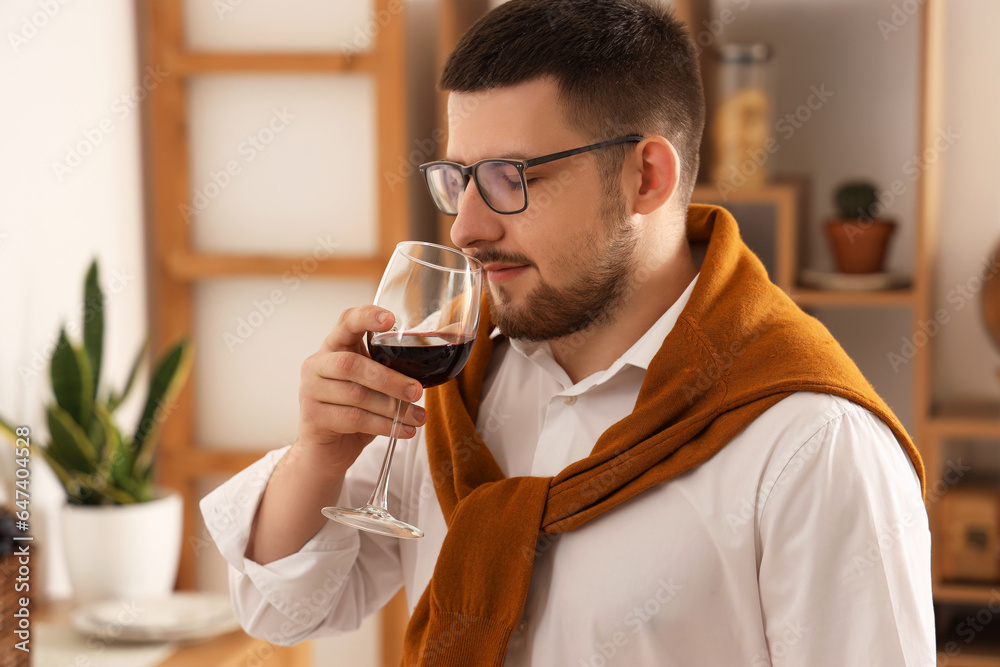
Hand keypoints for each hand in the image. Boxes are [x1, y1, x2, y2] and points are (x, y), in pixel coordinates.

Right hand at [295, 305, 426, 476]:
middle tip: (417, 392)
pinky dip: (384, 426)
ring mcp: (310, 391)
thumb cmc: (354, 410)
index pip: (347, 322)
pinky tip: (404, 431)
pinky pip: (354, 419)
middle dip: (390, 379)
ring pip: (356, 395)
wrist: (327, 450)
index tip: (390, 320)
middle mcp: (317, 364)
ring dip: (393, 408)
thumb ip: (388, 371)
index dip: (367, 317)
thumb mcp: (371, 385)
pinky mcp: (313, 418)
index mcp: (334, 346)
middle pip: (352, 365)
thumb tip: (426, 373)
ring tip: (418, 418)